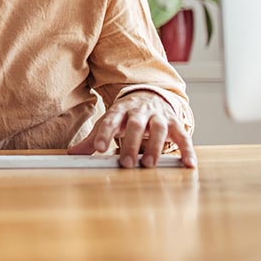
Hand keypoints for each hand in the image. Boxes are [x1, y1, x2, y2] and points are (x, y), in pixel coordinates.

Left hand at [68, 91, 196, 167]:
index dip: (104, 134)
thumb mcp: (110, 122)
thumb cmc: (126, 115)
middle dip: (130, 143)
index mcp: (119, 110)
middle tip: (126, 163)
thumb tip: (72, 154)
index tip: (100, 149)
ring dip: (154, 146)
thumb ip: (94, 139)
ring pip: (158, 128)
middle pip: (134, 125)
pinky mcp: (175, 123)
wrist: (150, 96)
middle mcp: (139, 111)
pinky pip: (183, 136)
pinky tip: (188, 164)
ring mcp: (158, 116)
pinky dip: (187, 150)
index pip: (110, 120)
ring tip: (149, 164)